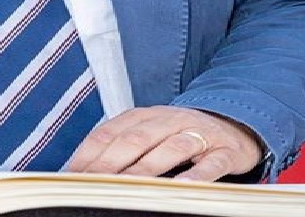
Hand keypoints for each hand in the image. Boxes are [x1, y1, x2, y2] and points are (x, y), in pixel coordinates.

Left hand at [66, 106, 263, 181]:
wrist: (233, 126)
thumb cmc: (179, 136)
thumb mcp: (149, 135)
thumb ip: (122, 148)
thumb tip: (86, 173)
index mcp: (143, 116)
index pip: (109, 131)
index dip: (89, 152)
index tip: (72, 174)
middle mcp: (166, 120)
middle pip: (135, 139)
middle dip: (111, 162)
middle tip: (94, 183)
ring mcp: (196, 133)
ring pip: (169, 149)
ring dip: (147, 168)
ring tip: (130, 187)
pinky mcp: (223, 150)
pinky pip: (210, 163)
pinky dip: (196, 175)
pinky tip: (182, 188)